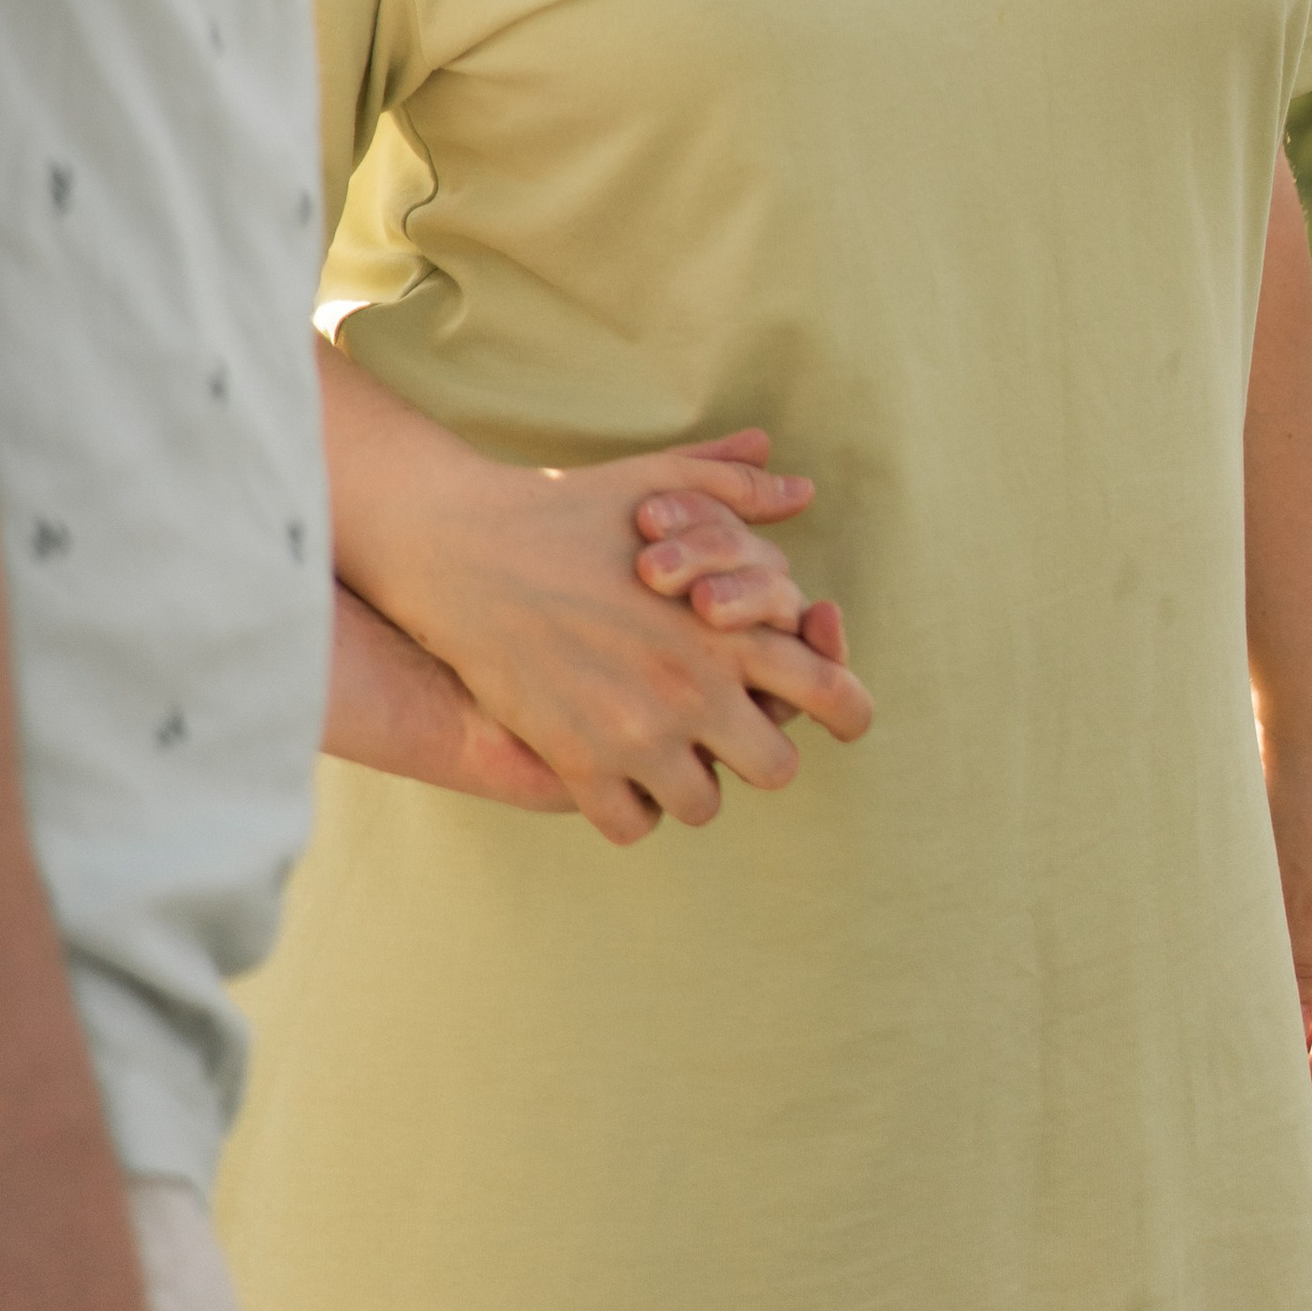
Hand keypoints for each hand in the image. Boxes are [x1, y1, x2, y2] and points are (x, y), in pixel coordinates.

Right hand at [368, 430, 873, 845]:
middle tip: (730, 728)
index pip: (827, 690)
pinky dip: (630, 806)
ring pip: (703, 805)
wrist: (464, 547)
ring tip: (667, 746)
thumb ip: (736, 490)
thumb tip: (801, 488)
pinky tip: (616, 768)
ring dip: (694, 781)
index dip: (848, 710)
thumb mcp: (660, 485)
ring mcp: (633, 734)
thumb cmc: (568, 507)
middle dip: (760, 750)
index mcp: (725, 626)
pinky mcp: (575, 762)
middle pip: (775, 767)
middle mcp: (690, 690)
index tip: (839, 717)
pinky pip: (631, 825)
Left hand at [1261, 744, 1311, 1086]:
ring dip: (1294, 1008)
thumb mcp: (1292, 890)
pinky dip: (1287, 970)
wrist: (1308, 725)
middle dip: (1305, 1046)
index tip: (1275, 1101)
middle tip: (1256, 1082)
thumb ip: (1293, 966)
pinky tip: (1250, 980)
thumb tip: (1288, 1039)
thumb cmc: (1302, 803)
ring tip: (1245, 1038)